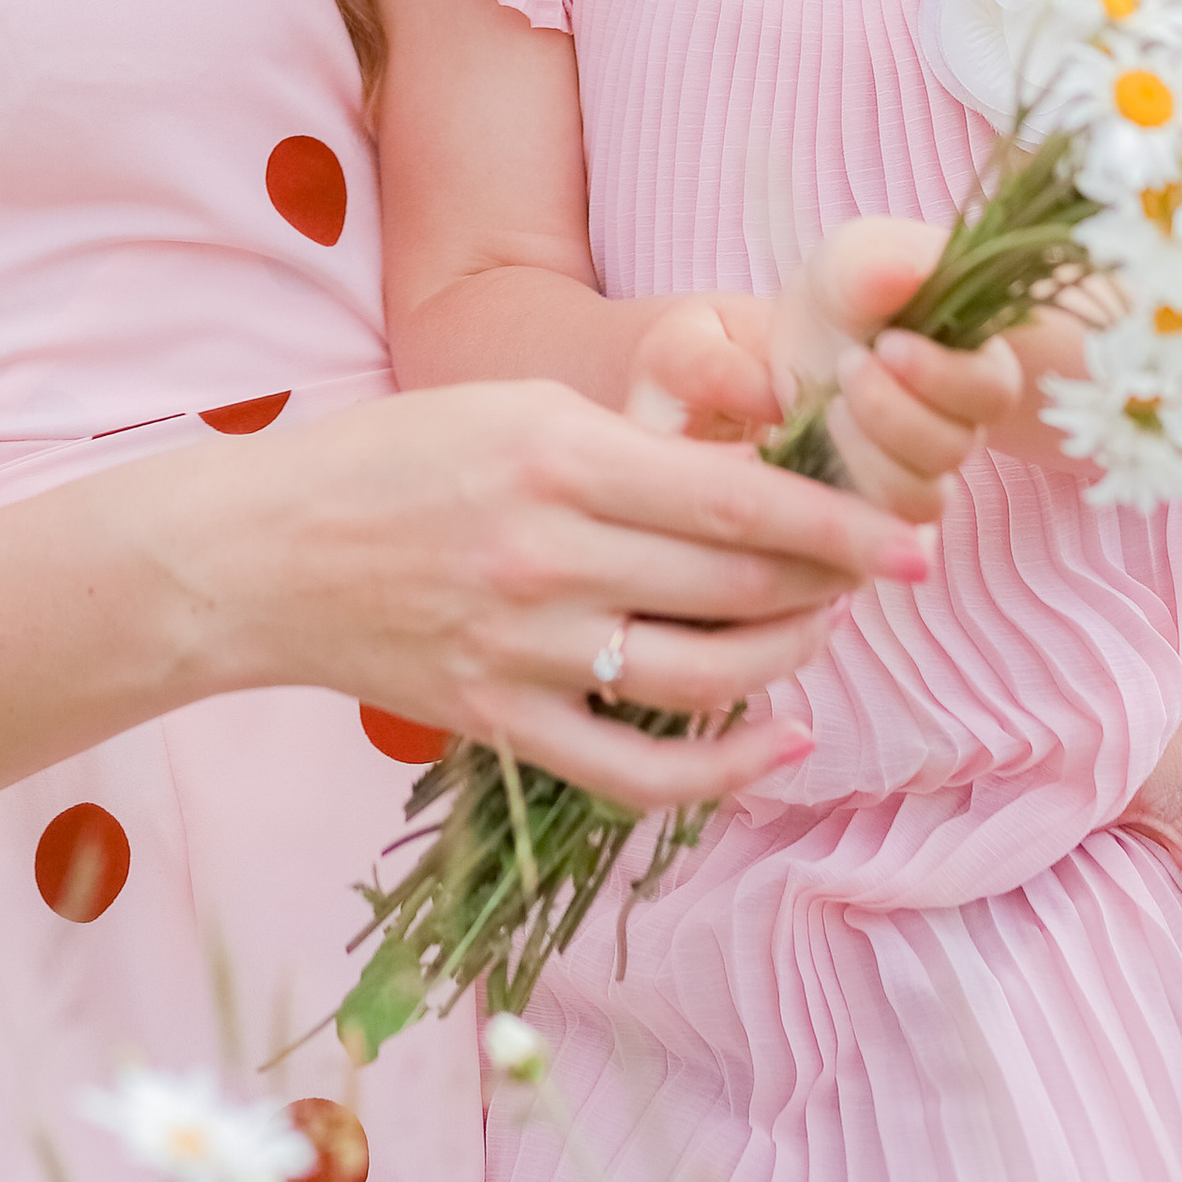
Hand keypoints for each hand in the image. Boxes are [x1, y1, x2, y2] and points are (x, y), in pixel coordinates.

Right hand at [263, 376, 930, 818]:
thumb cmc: (398, 459)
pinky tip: (776, 735)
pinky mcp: (507, 723)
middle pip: (743, 591)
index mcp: (561, 460)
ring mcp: (531, 652)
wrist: (269, 553)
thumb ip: (637, 445)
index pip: (743, 504)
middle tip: (868, 572)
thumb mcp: (520, 409)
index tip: (913, 543)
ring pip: (711, 679)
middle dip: (831, 586)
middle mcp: (554, 560)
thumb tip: (760, 480)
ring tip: (811, 629)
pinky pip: (642, 771)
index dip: (844, 528)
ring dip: (788, 658)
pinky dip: (725, 766)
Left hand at [786, 219, 1021, 519]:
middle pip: (952, 449)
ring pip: (921, 497)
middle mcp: (960, 425)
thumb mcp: (857, 258)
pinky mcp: (879, 499)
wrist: (816, 330)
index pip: (990, 391)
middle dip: (893, 411)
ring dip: (868, 451)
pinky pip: (881, 526)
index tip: (887, 343)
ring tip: (831, 401)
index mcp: (977, 362)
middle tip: (848, 362)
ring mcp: (922, 469)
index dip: (941, 377)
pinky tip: (819, 438)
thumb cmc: (854, 286)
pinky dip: (848, 486)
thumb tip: (903, 272)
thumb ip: (880, 265)